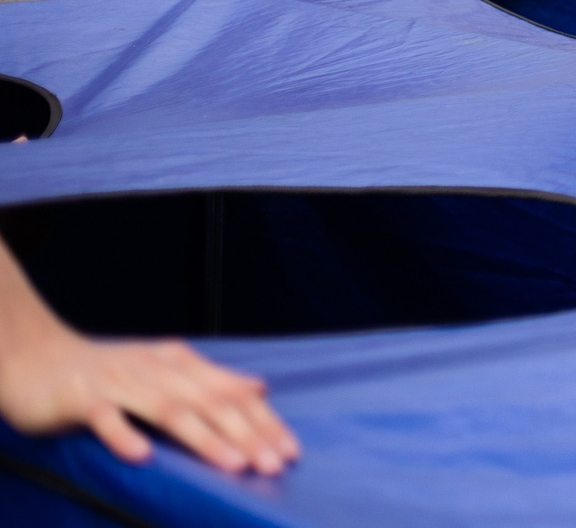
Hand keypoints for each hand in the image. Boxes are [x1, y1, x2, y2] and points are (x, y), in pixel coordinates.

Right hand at [0, 323, 299, 475]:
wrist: (36, 358)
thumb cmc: (106, 372)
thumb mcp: (164, 371)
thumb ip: (211, 380)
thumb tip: (259, 387)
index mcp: (179, 362)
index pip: (231, 394)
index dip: (264, 422)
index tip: (291, 451)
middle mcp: (156, 369)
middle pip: (210, 403)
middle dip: (246, 435)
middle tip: (273, 465)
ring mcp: (119, 382)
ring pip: (168, 411)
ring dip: (204, 438)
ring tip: (233, 464)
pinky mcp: (81, 399)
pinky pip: (105, 418)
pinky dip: (123, 436)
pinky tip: (142, 457)